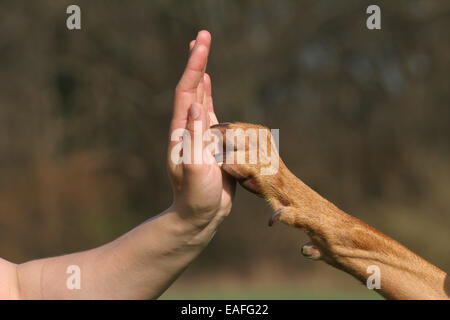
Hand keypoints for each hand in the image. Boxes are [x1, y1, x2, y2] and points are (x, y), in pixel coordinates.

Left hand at [168, 31, 234, 228]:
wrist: (199, 214)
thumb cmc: (195, 196)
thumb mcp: (193, 168)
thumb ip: (196, 138)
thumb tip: (197, 104)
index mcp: (182, 131)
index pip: (187, 92)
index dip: (194, 66)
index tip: (201, 42)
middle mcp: (188, 128)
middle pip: (191, 88)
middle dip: (196, 61)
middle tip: (201, 35)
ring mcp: (200, 133)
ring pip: (200, 97)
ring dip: (200, 73)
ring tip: (201, 52)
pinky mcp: (212, 142)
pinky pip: (212, 112)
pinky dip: (210, 95)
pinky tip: (208, 85)